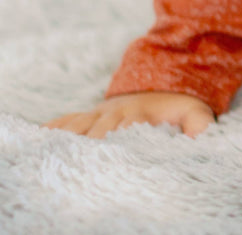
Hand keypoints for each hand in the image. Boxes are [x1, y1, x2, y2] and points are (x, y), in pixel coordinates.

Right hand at [44, 91, 215, 138]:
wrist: (165, 81)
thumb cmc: (180, 106)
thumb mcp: (196, 112)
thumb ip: (199, 125)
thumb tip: (200, 138)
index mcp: (137, 113)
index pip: (121, 128)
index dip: (112, 139)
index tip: (106, 152)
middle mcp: (114, 112)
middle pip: (94, 129)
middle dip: (86, 145)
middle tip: (77, 163)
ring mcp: (99, 113)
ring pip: (76, 125)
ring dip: (66, 139)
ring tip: (54, 155)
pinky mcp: (89, 115)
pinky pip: (66, 120)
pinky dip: (53, 129)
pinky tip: (39, 138)